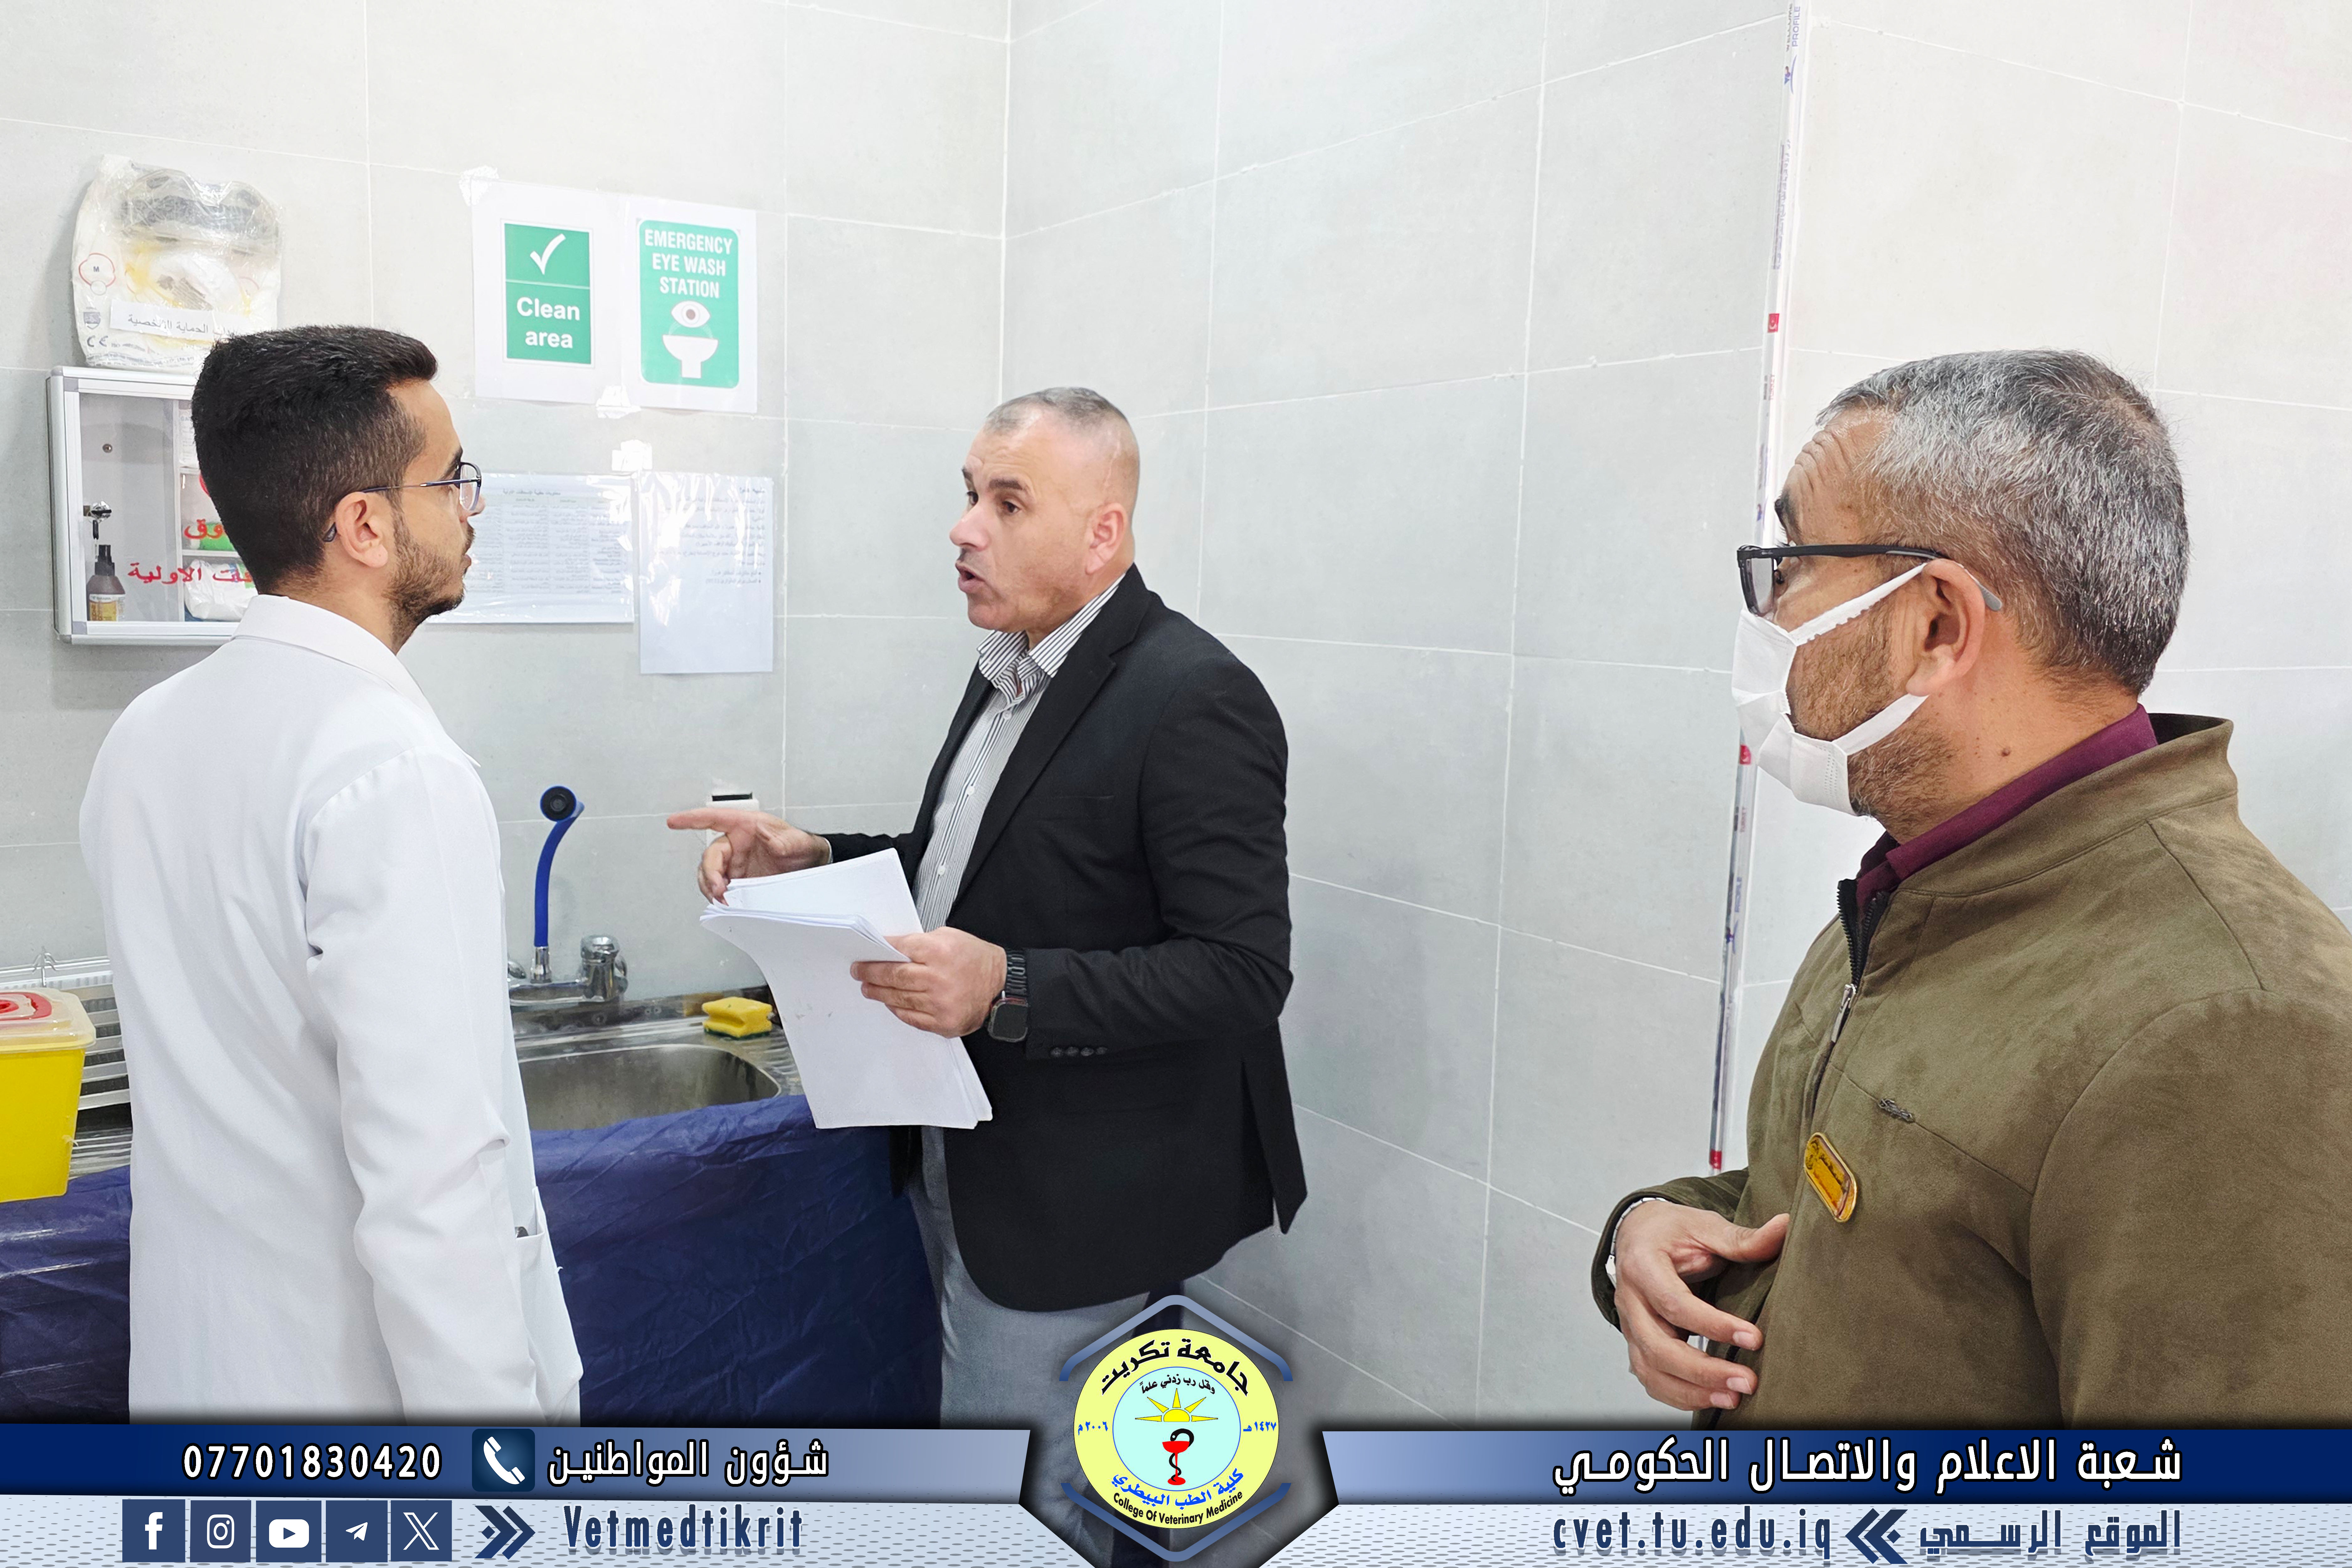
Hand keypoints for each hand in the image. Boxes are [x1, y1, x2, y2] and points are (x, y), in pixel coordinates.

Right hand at [664, 808, 830, 901]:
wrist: (810, 866)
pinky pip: (719, 887)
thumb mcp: (796, 840)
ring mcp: (734, 864)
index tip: (673, 821)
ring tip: (722, 900)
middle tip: (719, 889)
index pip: (713, 819)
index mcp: (743, 826)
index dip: (692, 819)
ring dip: (710, 887)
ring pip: (709, 874)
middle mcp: (734, 844)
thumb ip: (783, 839)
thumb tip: (768, 837)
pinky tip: (727, 904)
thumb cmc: (800, 846)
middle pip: (710, 856)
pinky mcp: (737, 881)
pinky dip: (718, 896)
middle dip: (709, 873)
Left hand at [851, 928, 1006, 1037]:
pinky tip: (889, 1002)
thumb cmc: (976, 959)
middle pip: (893, 976)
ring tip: (868, 988)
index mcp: (939, 952)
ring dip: (879, 992)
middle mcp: (938, 978)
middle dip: (871, 973)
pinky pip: (911, 1017)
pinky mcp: (943, 1022)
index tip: (865, 955)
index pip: (898, 950)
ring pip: (898, 998)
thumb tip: (891, 951)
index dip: (877, 952)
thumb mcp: (950, 937)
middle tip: (859, 972)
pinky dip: (897, 1009)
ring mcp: (940, 1003)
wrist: (1001, 986)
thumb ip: (920, 943)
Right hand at [1612, 1202, 1789, 1413]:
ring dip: (1690, 1391)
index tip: (1754, 1339)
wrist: (1637, 1234)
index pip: (1674, 1304)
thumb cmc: (1671, 1231)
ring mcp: (1630, 1326)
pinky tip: (1710, 1399)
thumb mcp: (1704, 1226)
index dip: (1714, 1325)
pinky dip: (1677, 1395)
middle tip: (1747, 1382)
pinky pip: (1650, 1378)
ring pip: (1650, 1369)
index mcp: (1642, 1265)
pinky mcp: (1637, 1343)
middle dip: (1703, 1370)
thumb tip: (1785, 1227)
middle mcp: (1629, 1300)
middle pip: (1658, 1347)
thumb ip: (1741, 1238)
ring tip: (1732, 1399)